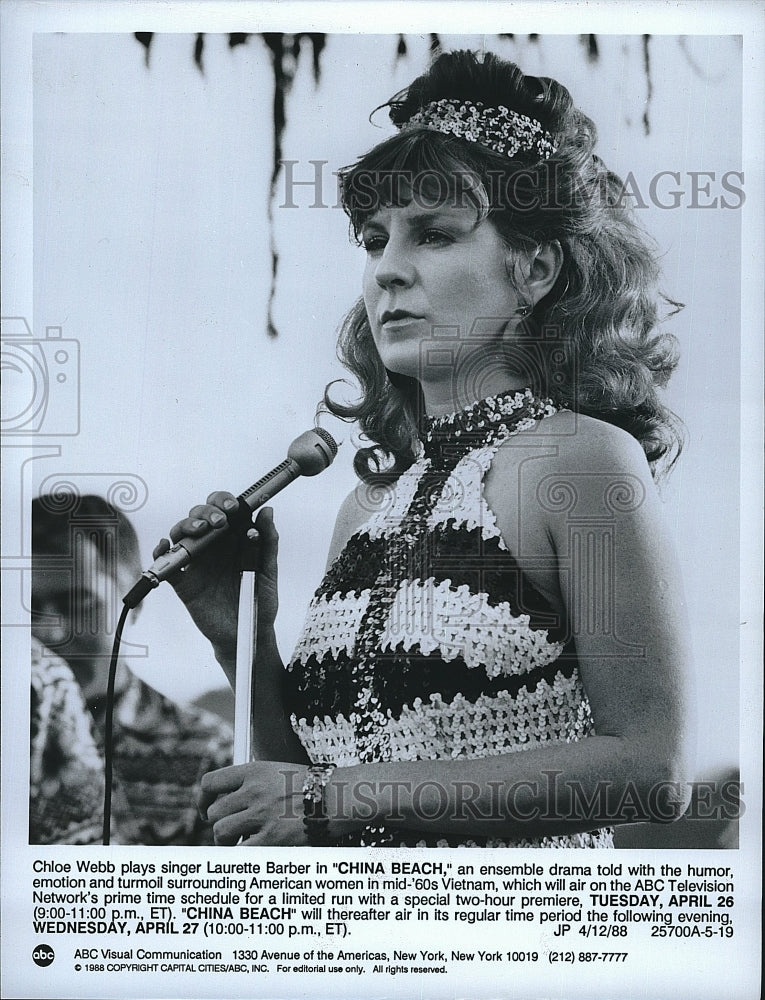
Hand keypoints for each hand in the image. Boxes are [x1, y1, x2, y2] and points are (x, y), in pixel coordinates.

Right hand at [152, 497, 278, 665]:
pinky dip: (161, 551)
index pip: (223, 510)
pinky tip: (166, 544)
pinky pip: (166, 563)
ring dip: (187, 525)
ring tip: (201, 529)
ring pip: (181, 533)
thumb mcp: (268, 570)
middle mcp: (213, 546)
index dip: (224, 501)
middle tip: (220, 521)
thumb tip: (267, 511)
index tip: (233, 507)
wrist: (248, 633)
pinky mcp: (184, 582)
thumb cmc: (261, 600)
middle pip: (199, 515)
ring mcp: (197, 562)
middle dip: (206, 511)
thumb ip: (268, 542)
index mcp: (233, 539)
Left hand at [199, 761, 307, 845]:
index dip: (203, 799)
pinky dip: (240, 854)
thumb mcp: (277, 772)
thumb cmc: (310, 788)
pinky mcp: (270, 839)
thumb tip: (228, 804)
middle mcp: (254, 791)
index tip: (207, 809)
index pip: (210, 783)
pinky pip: (239, 851)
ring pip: (221, 832)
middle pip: (214, 812)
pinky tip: (251, 850)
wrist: (338, 798)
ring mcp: (261, 815)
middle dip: (219, 823)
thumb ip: (251, 784)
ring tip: (240, 841)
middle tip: (230, 830)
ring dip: (227, 840)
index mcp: (254, 771)